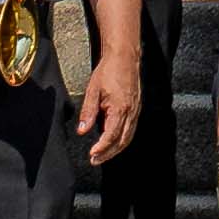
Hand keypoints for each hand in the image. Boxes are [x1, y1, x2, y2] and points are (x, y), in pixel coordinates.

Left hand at [74, 41, 141, 165]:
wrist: (124, 57)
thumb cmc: (109, 71)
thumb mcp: (93, 91)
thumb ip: (88, 112)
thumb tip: (82, 131)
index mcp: (120, 108)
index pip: (111, 135)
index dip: (102, 147)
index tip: (92, 155)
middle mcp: (131, 112)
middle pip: (122, 141)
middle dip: (109, 153)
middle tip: (96, 160)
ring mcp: (136, 111)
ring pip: (128, 137)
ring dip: (116, 149)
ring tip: (103, 155)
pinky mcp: (136, 108)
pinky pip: (131, 129)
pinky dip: (122, 139)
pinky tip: (113, 141)